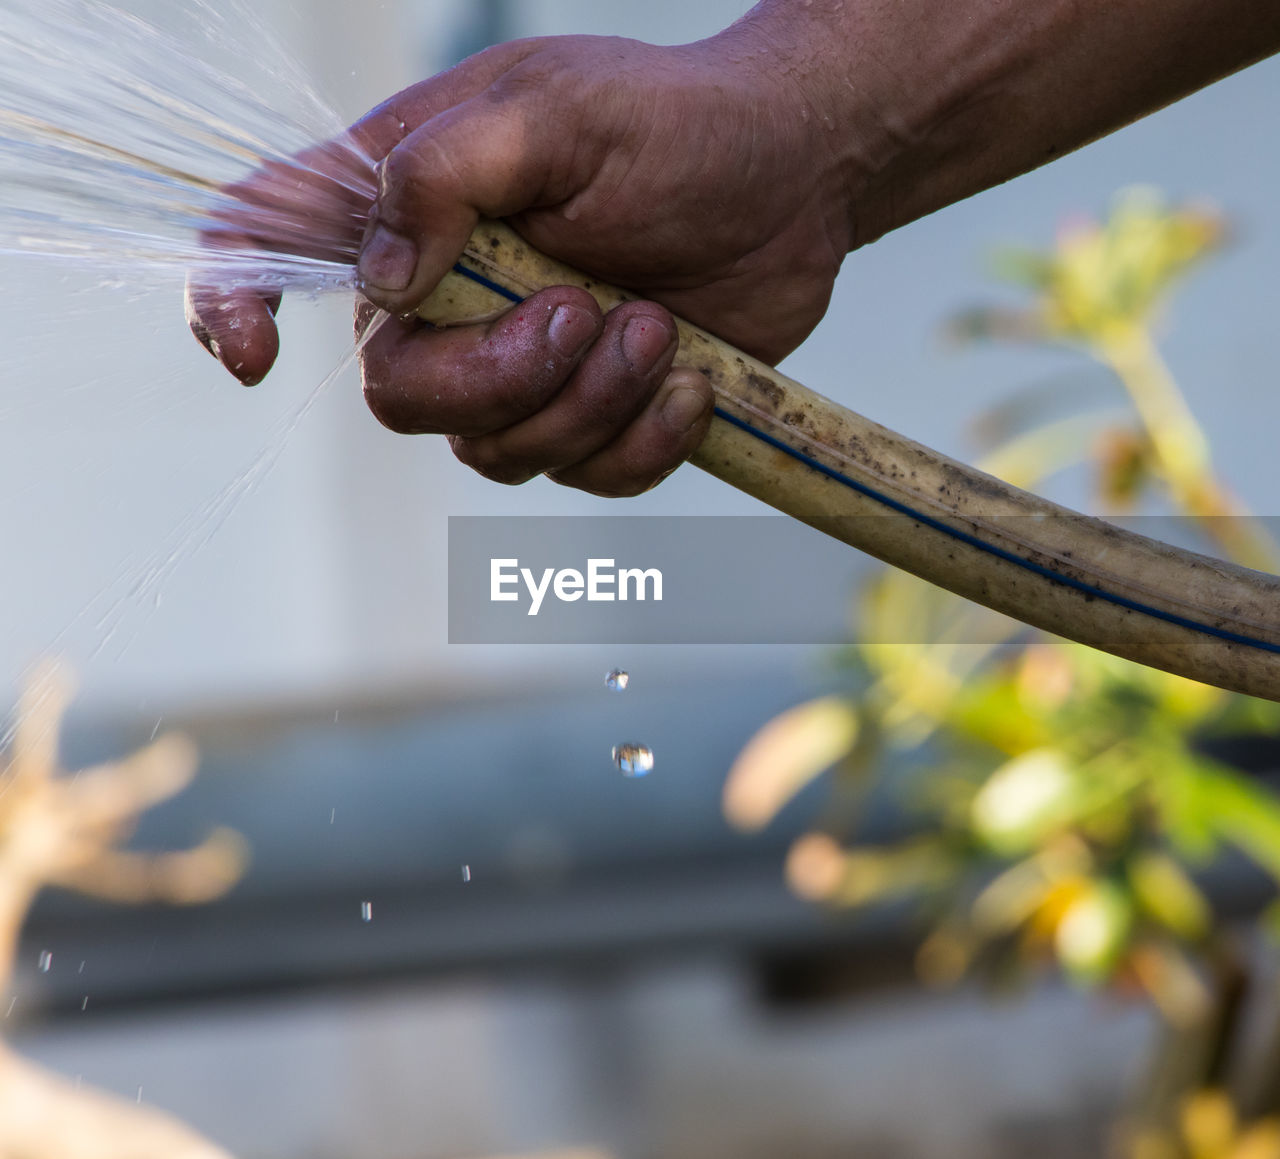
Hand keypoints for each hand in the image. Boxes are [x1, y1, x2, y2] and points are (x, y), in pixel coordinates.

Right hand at [187, 23, 855, 492]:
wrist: (793, 181)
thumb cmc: (677, 124)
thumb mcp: (559, 110)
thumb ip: (447, 173)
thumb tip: (377, 279)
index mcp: (412, 204)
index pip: (269, 242)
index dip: (230, 304)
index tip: (257, 359)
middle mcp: (448, 296)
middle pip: (403, 397)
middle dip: (502, 379)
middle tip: (591, 310)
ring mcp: (520, 366)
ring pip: (499, 452)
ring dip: (590, 402)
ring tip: (659, 325)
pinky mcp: (592, 416)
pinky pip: (585, 479)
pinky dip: (642, 444)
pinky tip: (690, 381)